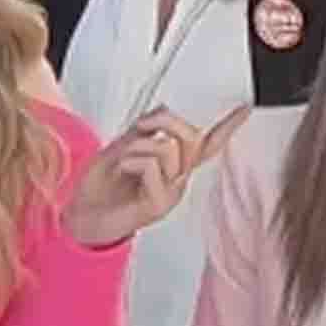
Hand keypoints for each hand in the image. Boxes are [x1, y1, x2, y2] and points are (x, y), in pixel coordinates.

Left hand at [64, 104, 249, 249]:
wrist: (80, 217)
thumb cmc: (99, 188)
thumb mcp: (122, 147)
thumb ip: (144, 130)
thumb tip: (164, 109)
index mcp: (171, 165)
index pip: (208, 144)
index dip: (228, 126)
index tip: (245, 109)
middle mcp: (177, 179)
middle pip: (191, 137)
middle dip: (164, 121)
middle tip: (139, 128)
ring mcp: (171, 193)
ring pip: (168, 149)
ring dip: (137, 146)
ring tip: (122, 160)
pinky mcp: (159, 205)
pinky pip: (152, 167)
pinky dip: (131, 160)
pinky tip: (121, 170)